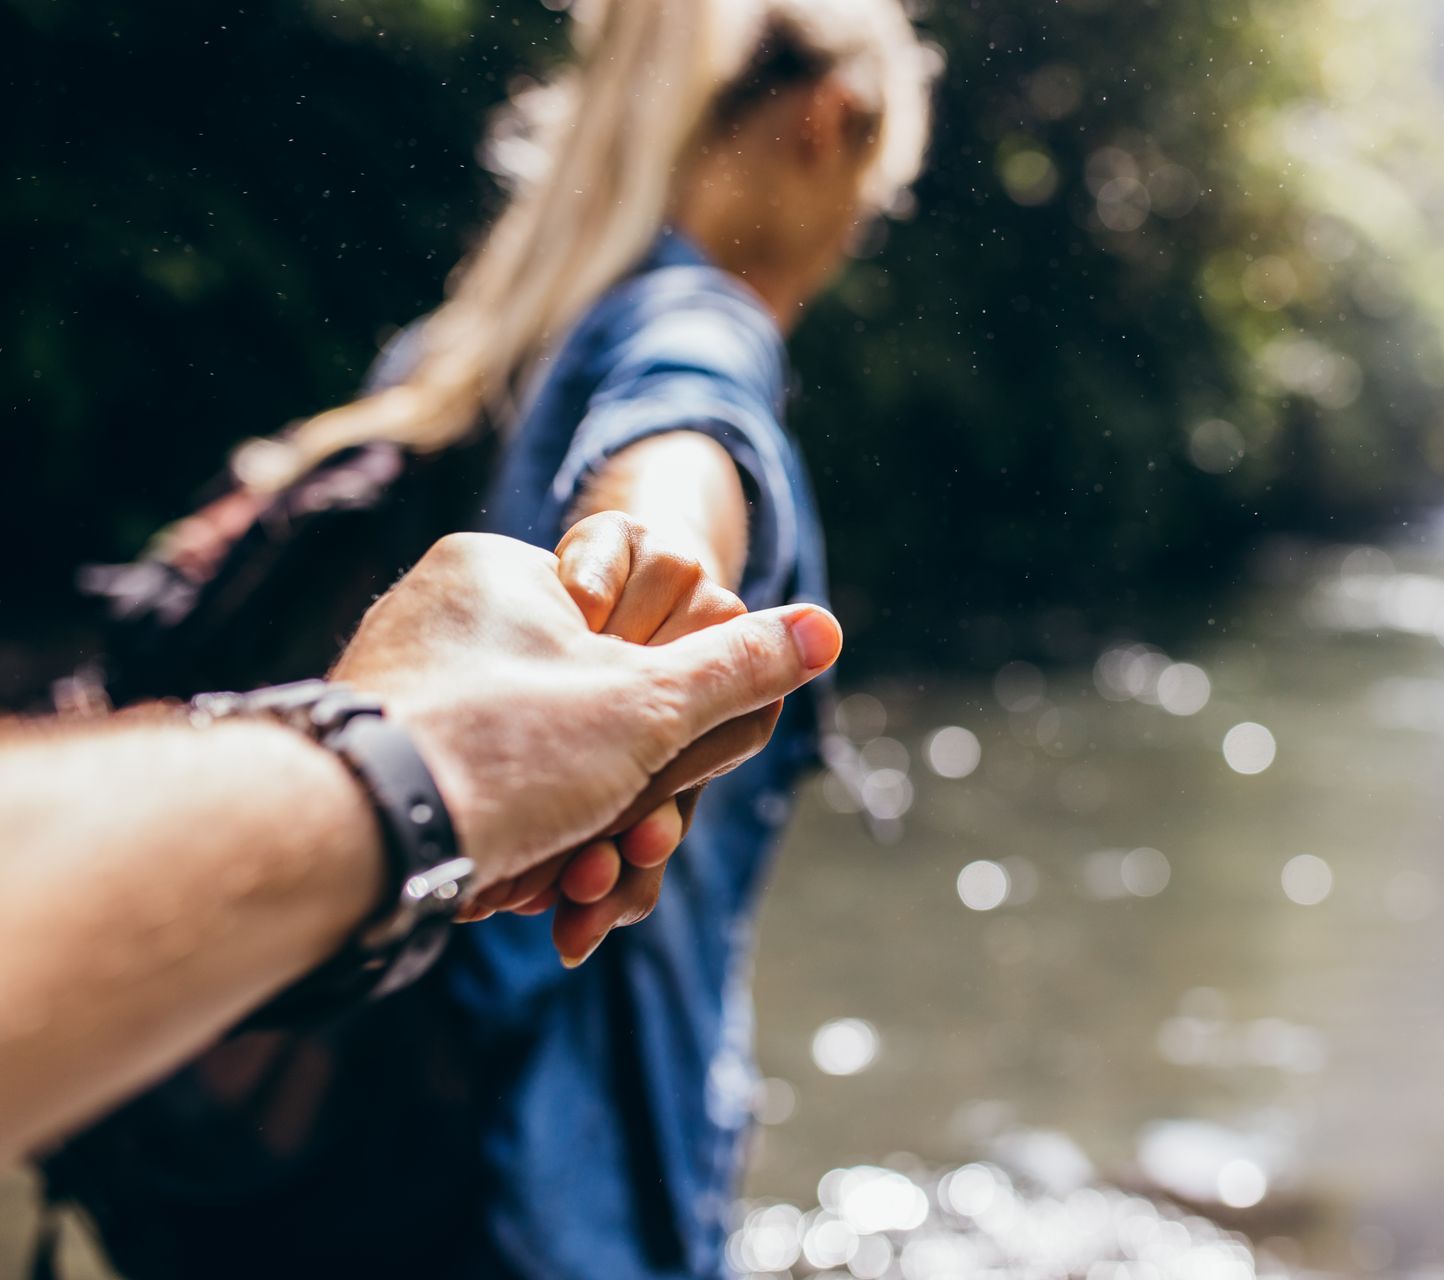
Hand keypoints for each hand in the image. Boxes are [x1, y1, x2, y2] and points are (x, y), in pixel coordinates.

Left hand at [329, 529, 841, 896]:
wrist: (346, 840)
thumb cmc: (501, 751)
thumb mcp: (648, 708)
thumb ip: (740, 669)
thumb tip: (826, 627)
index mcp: (501, 569)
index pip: (626, 631)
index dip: (665, 719)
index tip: (665, 781)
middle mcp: (441, 614)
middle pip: (581, 709)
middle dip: (619, 802)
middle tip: (627, 861)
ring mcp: (403, 684)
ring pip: (531, 764)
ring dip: (572, 837)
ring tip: (576, 896)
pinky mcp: (378, 752)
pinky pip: (475, 792)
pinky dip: (511, 845)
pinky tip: (520, 896)